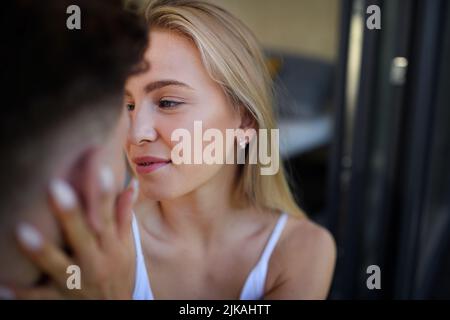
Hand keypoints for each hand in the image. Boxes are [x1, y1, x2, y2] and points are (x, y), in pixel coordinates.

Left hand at [3, 166, 138, 298]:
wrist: (117, 311)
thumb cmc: (119, 272)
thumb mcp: (127, 246)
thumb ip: (124, 216)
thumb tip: (131, 186)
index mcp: (111, 247)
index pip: (107, 217)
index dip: (104, 195)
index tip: (101, 169)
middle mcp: (95, 263)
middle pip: (82, 237)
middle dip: (70, 214)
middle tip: (55, 187)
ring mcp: (76, 283)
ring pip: (57, 266)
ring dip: (41, 250)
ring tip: (22, 231)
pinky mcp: (58, 300)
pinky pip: (36, 298)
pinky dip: (19, 294)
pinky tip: (1, 286)